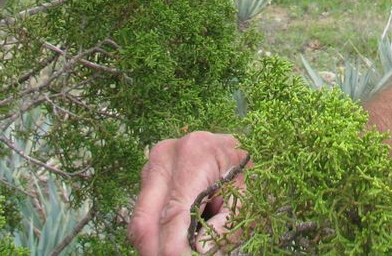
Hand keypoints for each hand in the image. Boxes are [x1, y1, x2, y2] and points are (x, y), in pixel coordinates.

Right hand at [129, 131, 246, 254]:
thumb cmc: (250, 169)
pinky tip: (184, 235)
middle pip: (145, 221)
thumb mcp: (249, 195)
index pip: (173, 212)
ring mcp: (152, 166)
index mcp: (194, 154)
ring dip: (160, 243)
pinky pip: (145, 218)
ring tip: (188, 246)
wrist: (241, 147)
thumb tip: (198, 252)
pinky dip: (161, 235)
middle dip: (158, 250)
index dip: (174, 247)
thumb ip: (226, 224)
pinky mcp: (149, 178)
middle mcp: (165, 157)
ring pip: (141, 223)